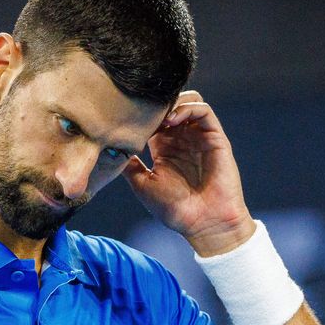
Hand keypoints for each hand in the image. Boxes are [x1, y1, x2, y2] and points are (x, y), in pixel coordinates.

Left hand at [122, 91, 255, 255]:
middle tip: (142, 112)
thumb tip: (109, 149)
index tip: (127, 119)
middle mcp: (182, 138)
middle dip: (156, 104)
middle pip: (171, 104)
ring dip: (172, 102)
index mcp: (164, 147)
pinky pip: (203, 110)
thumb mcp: (142, 184)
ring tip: (158, 117)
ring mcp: (199, 137)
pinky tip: (171, 120)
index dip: (141, 113)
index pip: (153, 117)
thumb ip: (129, 165)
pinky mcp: (215, 138)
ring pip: (188, 101)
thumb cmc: (174, 209)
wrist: (203, 224)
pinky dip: (187, 108)